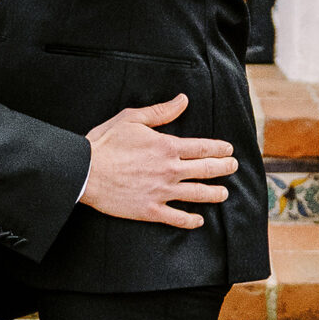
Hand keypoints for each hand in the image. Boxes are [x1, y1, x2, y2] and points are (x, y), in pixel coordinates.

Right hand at [80, 96, 236, 229]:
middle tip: (233, 167)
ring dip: (214, 194)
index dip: (219, 148)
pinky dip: (190, 220)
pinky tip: (199, 220)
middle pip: (205, 170)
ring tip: (224, 193)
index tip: (228, 149)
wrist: (85, 171)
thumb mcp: (132, 118)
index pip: (202, 148)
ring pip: (197, 194)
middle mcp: (169, 170)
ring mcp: (161, 192)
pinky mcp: (150, 210)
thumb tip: (183, 100)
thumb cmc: (106, 142)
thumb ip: (161, 112)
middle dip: (223, 168)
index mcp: (167, 146)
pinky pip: (176, 218)